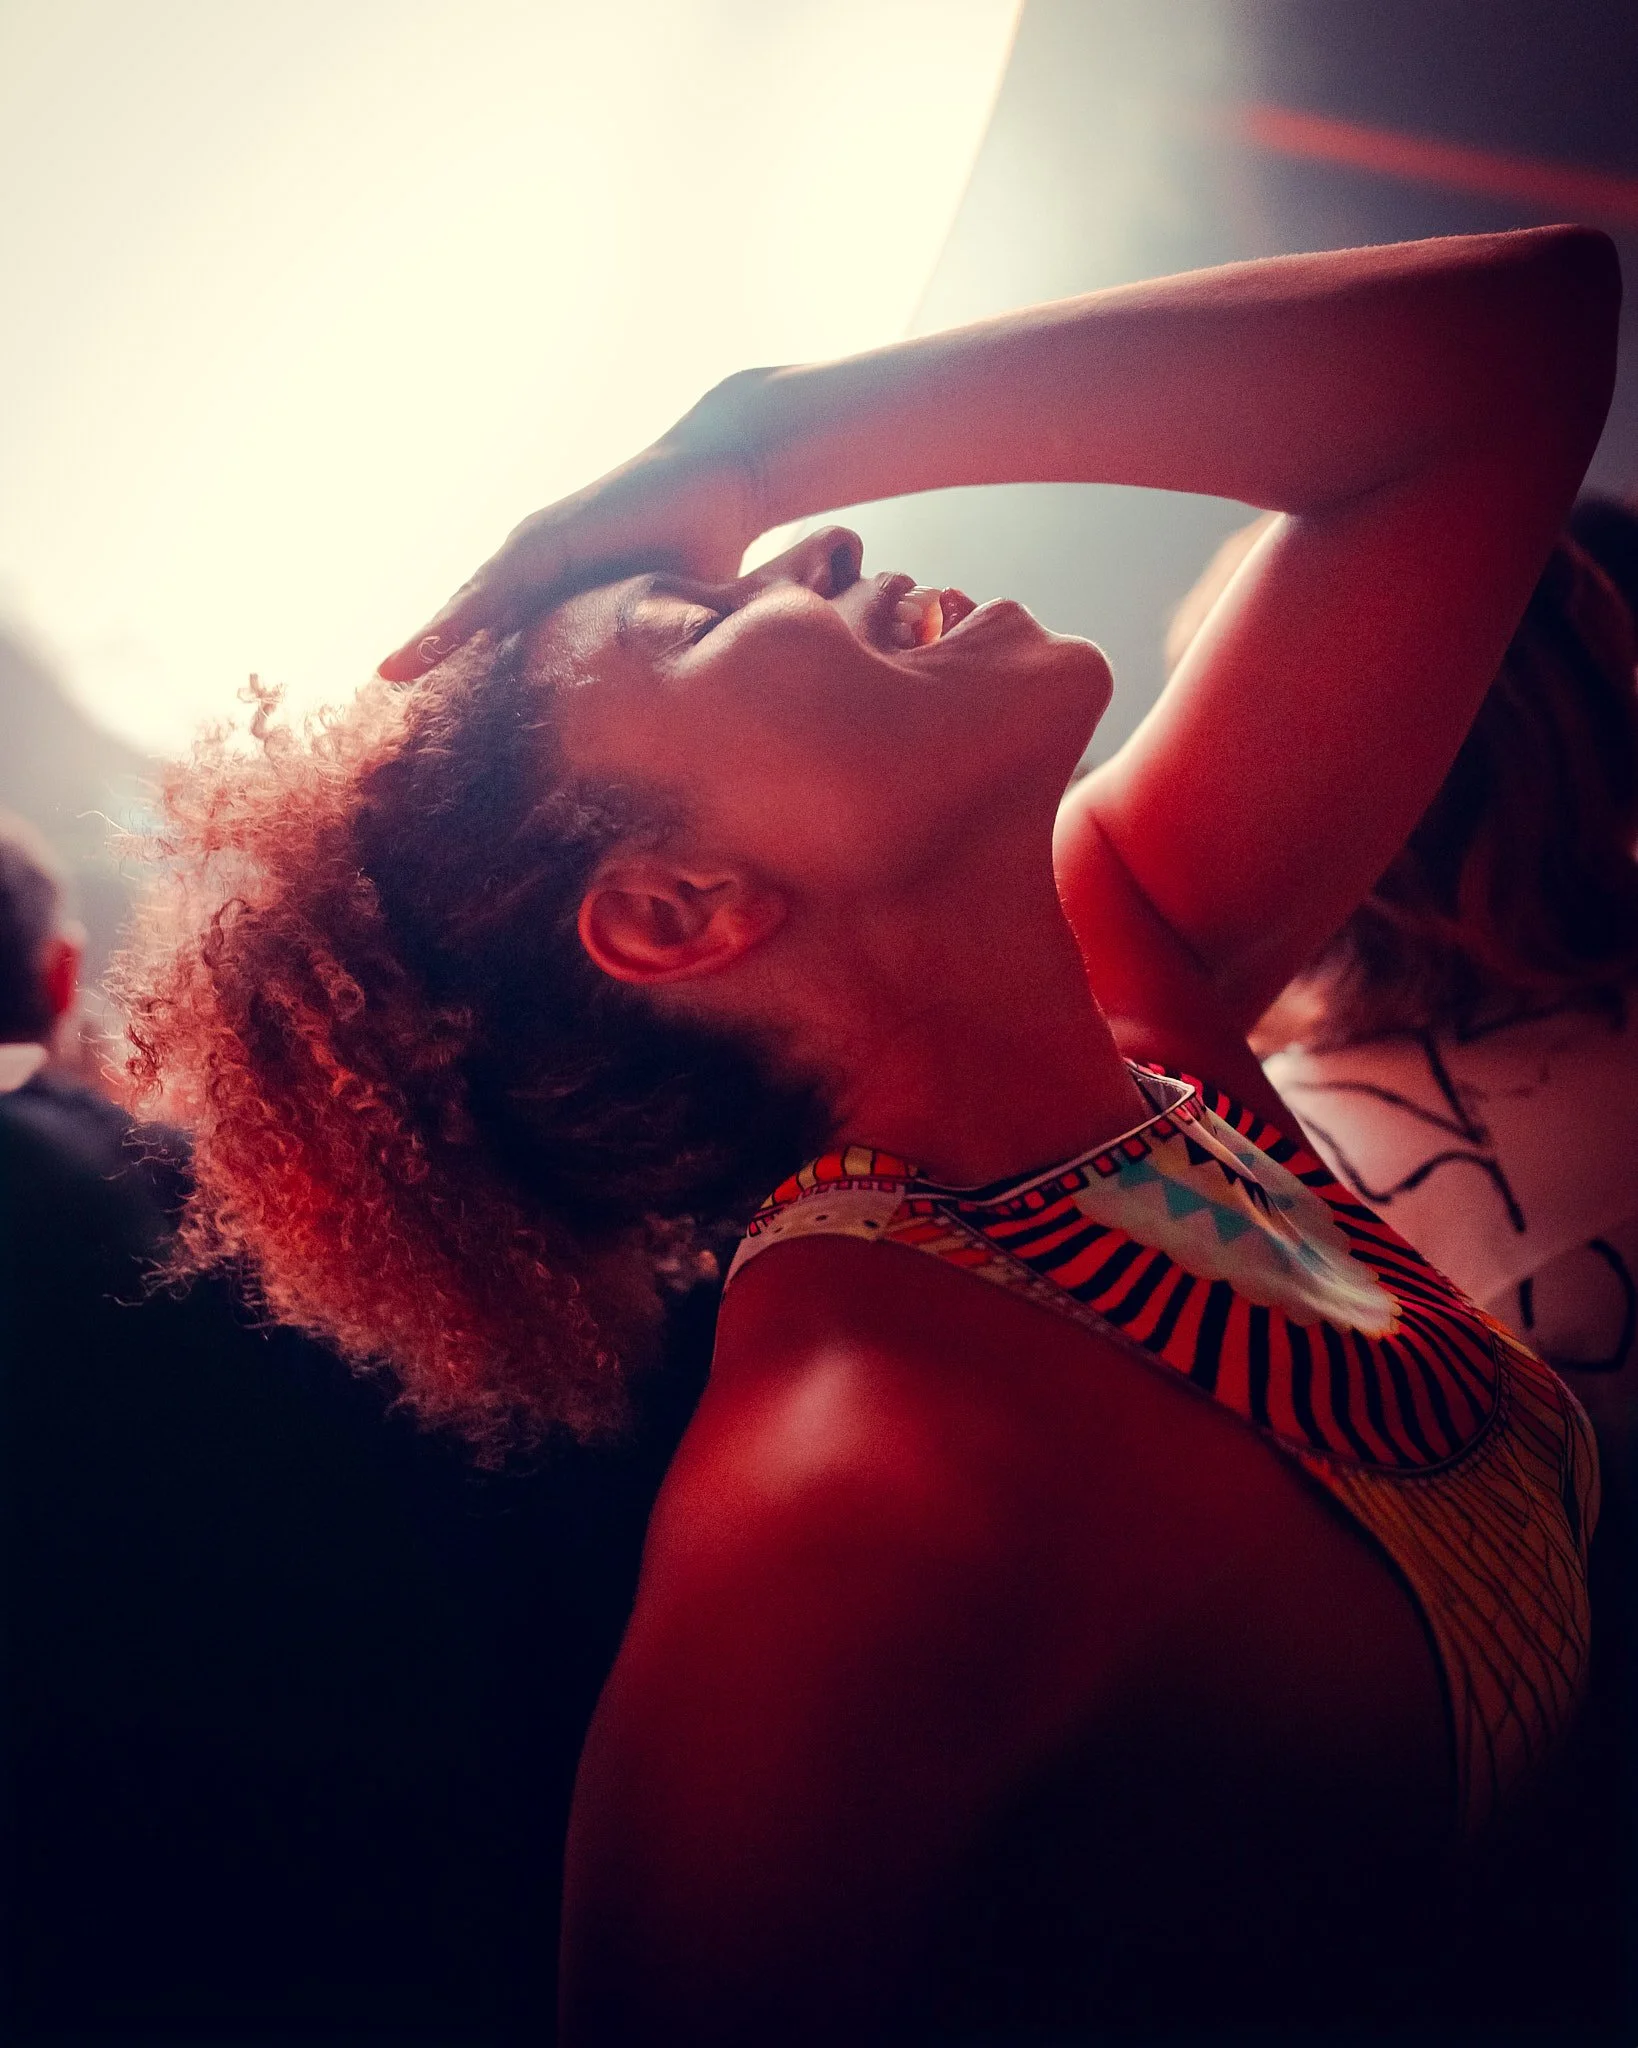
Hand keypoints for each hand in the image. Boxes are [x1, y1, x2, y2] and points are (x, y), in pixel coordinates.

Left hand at [377, 375, 768, 681]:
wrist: (726, 476)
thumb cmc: (703, 546)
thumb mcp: (663, 615)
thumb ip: (642, 653)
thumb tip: (654, 718)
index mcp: (560, 594)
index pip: (502, 643)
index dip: (467, 677)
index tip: (432, 722)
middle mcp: (538, 570)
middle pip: (471, 626)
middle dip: (431, 661)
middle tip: (390, 704)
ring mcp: (537, 548)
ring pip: (472, 606)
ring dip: (430, 640)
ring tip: (393, 675)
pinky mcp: (548, 535)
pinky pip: (496, 583)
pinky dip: (462, 613)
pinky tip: (431, 640)